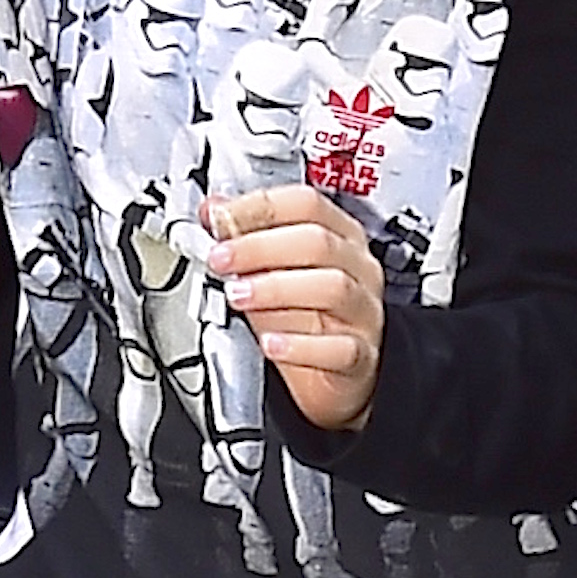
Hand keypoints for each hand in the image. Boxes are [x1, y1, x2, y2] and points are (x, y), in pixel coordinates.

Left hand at [203, 187, 385, 433]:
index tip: (219, 218)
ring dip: (276, 288)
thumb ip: (244, 241)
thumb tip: (213, 211)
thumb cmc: (302, 318)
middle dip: (260, 246)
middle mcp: (357, 268)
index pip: (307, 204)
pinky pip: (339, 348)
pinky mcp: (361, 355)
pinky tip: (269, 343)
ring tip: (238, 296)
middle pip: (318, 242)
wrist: (330, 373)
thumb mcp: (269, 273)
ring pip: (332, 287)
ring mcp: (363, 312)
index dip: (259, 207)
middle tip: (220, 258)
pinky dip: (300, 346)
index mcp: (339, 236)